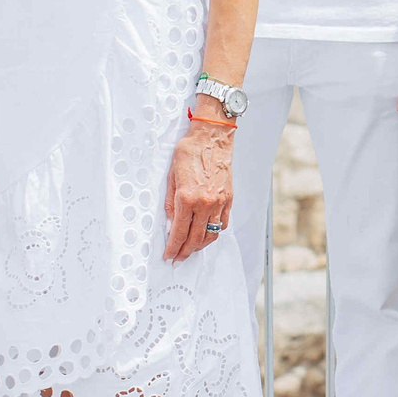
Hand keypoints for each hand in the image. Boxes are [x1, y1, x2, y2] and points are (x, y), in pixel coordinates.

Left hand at [163, 120, 233, 259]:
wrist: (211, 138)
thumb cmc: (190, 152)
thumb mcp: (171, 177)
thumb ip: (170, 203)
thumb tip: (170, 222)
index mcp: (187, 198)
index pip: (179, 232)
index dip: (173, 248)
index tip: (169, 255)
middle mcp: (205, 203)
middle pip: (195, 239)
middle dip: (185, 252)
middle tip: (178, 258)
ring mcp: (219, 203)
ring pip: (211, 235)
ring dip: (200, 245)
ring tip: (191, 248)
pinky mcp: (228, 199)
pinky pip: (222, 224)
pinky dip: (214, 232)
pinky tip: (206, 233)